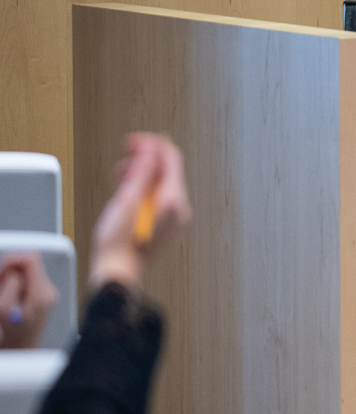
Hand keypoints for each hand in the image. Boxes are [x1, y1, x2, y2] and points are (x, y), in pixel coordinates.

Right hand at [0, 252, 57, 349]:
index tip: (1, 270)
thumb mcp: (3, 308)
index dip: (12, 259)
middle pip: (30, 264)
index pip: (31, 259)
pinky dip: (16, 284)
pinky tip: (9, 297)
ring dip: (12, 277)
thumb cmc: (10, 335)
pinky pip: (28, 280)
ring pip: (28, 271)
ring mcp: (48, 294)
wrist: (21, 351)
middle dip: (10, 269)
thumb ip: (10, 284)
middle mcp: (49, 292)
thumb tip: (14, 268)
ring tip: (4, 294)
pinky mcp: (44, 296)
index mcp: (42, 294)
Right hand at [89, 133, 190, 293]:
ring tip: (123, 173)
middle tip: (127, 153)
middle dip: (146, 158)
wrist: (118, 272)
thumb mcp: (126, 201)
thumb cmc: (120, 244)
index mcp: (173, 200)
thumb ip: (140, 173)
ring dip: (142, 172)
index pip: (171, 159)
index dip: (152, 145)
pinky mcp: (164, 223)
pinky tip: (127, 188)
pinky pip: (157, 196)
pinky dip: (143, 187)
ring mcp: (172, 216)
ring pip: (160, 182)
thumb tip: (150, 151)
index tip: (134, 141)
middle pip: (167, 170)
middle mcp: (178, 207)